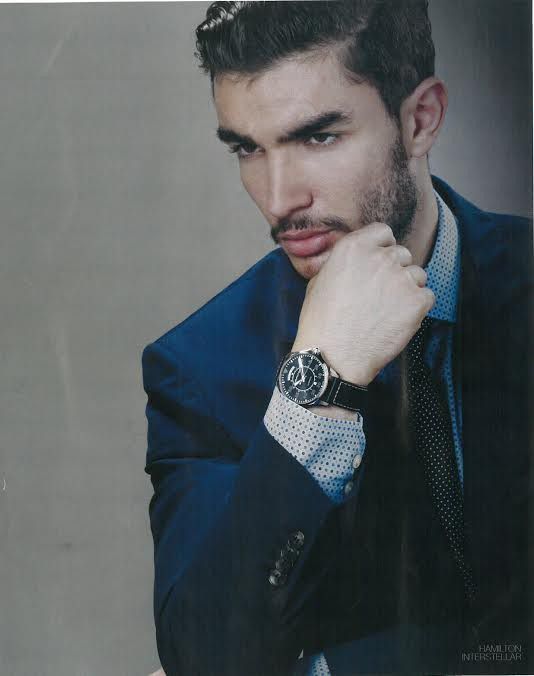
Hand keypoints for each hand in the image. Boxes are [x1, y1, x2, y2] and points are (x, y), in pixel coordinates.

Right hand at [291, 223, 434, 385]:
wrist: (333, 356)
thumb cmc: (321, 323)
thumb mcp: (319, 281)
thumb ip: (342, 263)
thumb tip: (355, 262)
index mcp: (355, 247)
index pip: (383, 232)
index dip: (381, 249)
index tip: (377, 266)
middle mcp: (381, 257)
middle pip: (402, 254)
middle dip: (395, 271)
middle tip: (380, 295)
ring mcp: (402, 278)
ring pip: (417, 275)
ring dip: (407, 290)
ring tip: (386, 312)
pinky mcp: (417, 301)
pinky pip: (427, 297)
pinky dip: (417, 309)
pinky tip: (396, 321)